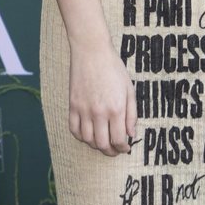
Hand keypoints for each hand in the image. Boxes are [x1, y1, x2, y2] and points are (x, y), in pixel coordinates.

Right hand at [68, 40, 137, 156]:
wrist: (91, 52)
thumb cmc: (113, 69)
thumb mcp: (129, 90)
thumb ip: (132, 114)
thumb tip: (131, 134)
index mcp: (116, 109)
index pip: (118, 140)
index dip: (122, 148)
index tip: (125, 148)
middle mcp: (99, 113)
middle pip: (102, 144)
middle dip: (110, 151)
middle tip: (114, 151)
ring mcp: (83, 110)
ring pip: (87, 140)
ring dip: (95, 145)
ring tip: (102, 142)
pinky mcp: (72, 106)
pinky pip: (74, 129)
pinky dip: (80, 136)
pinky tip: (87, 135)